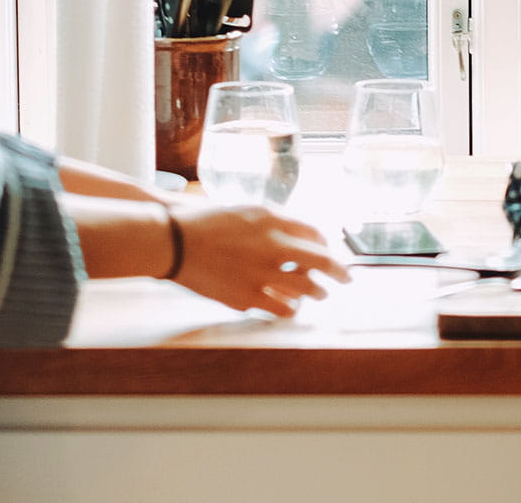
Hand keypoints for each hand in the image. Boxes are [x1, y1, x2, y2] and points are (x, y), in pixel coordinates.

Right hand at [169, 202, 349, 317]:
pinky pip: (283, 309)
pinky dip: (291, 309)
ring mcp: (262, 273)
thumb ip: (271, 221)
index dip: (326, 243)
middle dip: (340, 271)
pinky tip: (291, 308)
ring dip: (317, 292)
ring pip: (307, 290)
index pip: (313, 232)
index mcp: (270, 219)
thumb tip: (298, 234)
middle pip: (321, 261)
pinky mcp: (248, 297)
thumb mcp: (242, 211)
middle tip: (347, 278)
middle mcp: (272, 244)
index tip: (329, 250)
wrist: (172, 241)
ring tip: (320, 294)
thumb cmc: (203, 221)